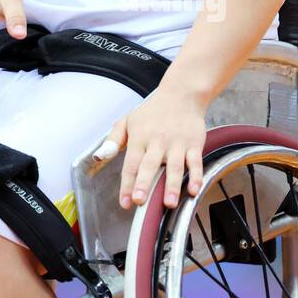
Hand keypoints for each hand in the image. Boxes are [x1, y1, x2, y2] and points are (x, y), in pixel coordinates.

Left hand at [104, 87, 206, 210]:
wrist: (182, 94)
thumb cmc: (152, 111)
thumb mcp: (127, 121)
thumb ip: (113, 140)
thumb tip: (100, 156)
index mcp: (140, 138)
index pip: (131, 164)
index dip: (127, 184)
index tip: (125, 202)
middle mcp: (158, 141)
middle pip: (150, 165)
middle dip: (144, 184)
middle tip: (140, 201)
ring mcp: (177, 143)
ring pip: (174, 166)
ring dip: (172, 186)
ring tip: (169, 203)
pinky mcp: (194, 143)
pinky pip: (195, 162)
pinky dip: (196, 176)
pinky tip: (194, 189)